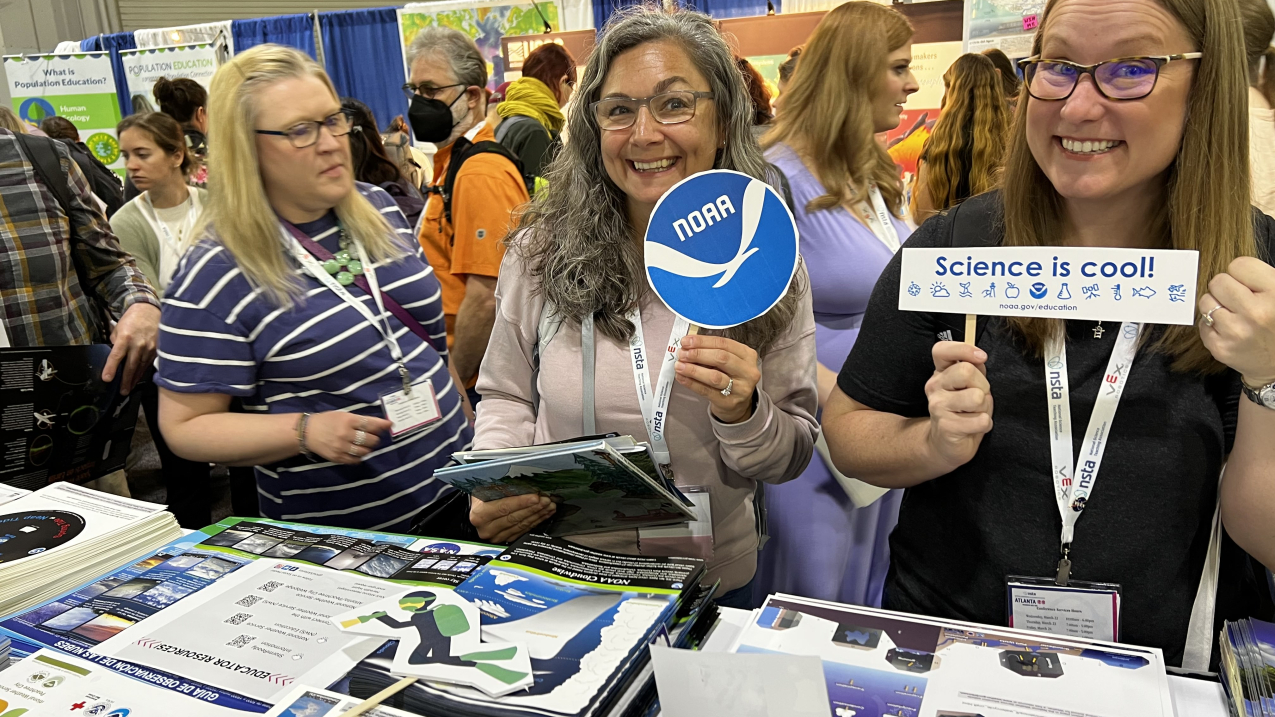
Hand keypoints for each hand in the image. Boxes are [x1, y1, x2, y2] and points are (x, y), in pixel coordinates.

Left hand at [103, 303, 159, 393]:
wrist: (151, 310)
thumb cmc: (132, 319)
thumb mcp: (119, 328)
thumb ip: (116, 342)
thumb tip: (115, 355)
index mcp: (126, 338)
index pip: (116, 356)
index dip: (111, 368)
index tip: (107, 379)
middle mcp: (138, 344)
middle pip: (130, 366)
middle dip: (125, 380)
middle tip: (122, 391)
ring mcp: (150, 348)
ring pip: (141, 367)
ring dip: (134, 379)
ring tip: (129, 388)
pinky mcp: (157, 349)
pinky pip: (148, 363)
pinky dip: (142, 371)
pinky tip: (138, 377)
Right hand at [304, 412, 392, 464]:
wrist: (307, 432)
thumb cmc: (328, 420)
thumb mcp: (344, 415)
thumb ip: (361, 420)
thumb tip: (381, 425)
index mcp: (348, 420)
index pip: (371, 424)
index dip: (383, 425)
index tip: (390, 425)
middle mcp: (346, 434)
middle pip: (371, 440)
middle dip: (375, 438)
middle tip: (373, 437)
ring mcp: (342, 447)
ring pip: (365, 452)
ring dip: (369, 449)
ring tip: (366, 445)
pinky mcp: (338, 458)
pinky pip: (356, 460)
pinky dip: (360, 457)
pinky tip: (357, 452)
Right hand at [470, 494, 555, 543]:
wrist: (475, 509)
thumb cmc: (481, 496)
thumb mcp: (486, 489)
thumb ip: (502, 488)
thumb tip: (524, 484)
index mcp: (480, 514)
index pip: (504, 508)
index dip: (521, 502)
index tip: (535, 497)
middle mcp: (487, 528)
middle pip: (514, 518)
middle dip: (533, 508)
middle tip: (547, 500)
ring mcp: (496, 536)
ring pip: (521, 525)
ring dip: (537, 515)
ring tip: (549, 506)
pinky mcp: (505, 539)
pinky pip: (523, 530)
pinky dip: (535, 521)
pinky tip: (544, 514)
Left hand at [676, 334, 760, 423]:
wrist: (738, 404)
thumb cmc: (731, 377)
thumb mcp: (729, 361)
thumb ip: (712, 351)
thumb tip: (689, 345)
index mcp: (747, 355)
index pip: (724, 343)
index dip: (703, 341)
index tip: (687, 341)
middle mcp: (747, 371)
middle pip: (721, 358)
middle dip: (698, 354)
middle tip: (682, 353)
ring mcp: (740, 388)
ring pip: (714, 376)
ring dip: (693, 369)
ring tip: (679, 365)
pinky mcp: (729, 402)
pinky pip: (707, 391)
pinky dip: (692, 383)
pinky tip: (682, 377)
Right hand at [924, 341, 993, 470]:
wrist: (945, 445)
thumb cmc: (963, 412)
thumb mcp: (968, 386)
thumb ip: (974, 370)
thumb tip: (979, 358)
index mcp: (940, 373)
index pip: (941, 350)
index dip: (963, 349)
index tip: (981, 357)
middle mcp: (934, 387)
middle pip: (966, 371)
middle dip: (983, 385)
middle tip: (978, 398)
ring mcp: (937, 406)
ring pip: (976, 397)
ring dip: (984, 407)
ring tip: (975, 413)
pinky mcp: (946, 426)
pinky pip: (981, 421)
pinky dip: (985, 425)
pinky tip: (974, 427)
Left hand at [1199, 257, 1274, 386]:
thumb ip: (1257, 278)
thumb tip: (1230, 267)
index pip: (1239, 265)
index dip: (1241, 273)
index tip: (1248, 283)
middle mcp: (1256, 313)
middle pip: (1218, 281)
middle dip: (1225, 288)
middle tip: (1238, 300)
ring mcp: (1236, 332)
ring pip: (1205, 301)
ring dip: (1216, 305)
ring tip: (1233, 315)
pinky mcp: (1220, 348)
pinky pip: (1201, 323)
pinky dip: (1211, 324)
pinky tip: (1228, 329)